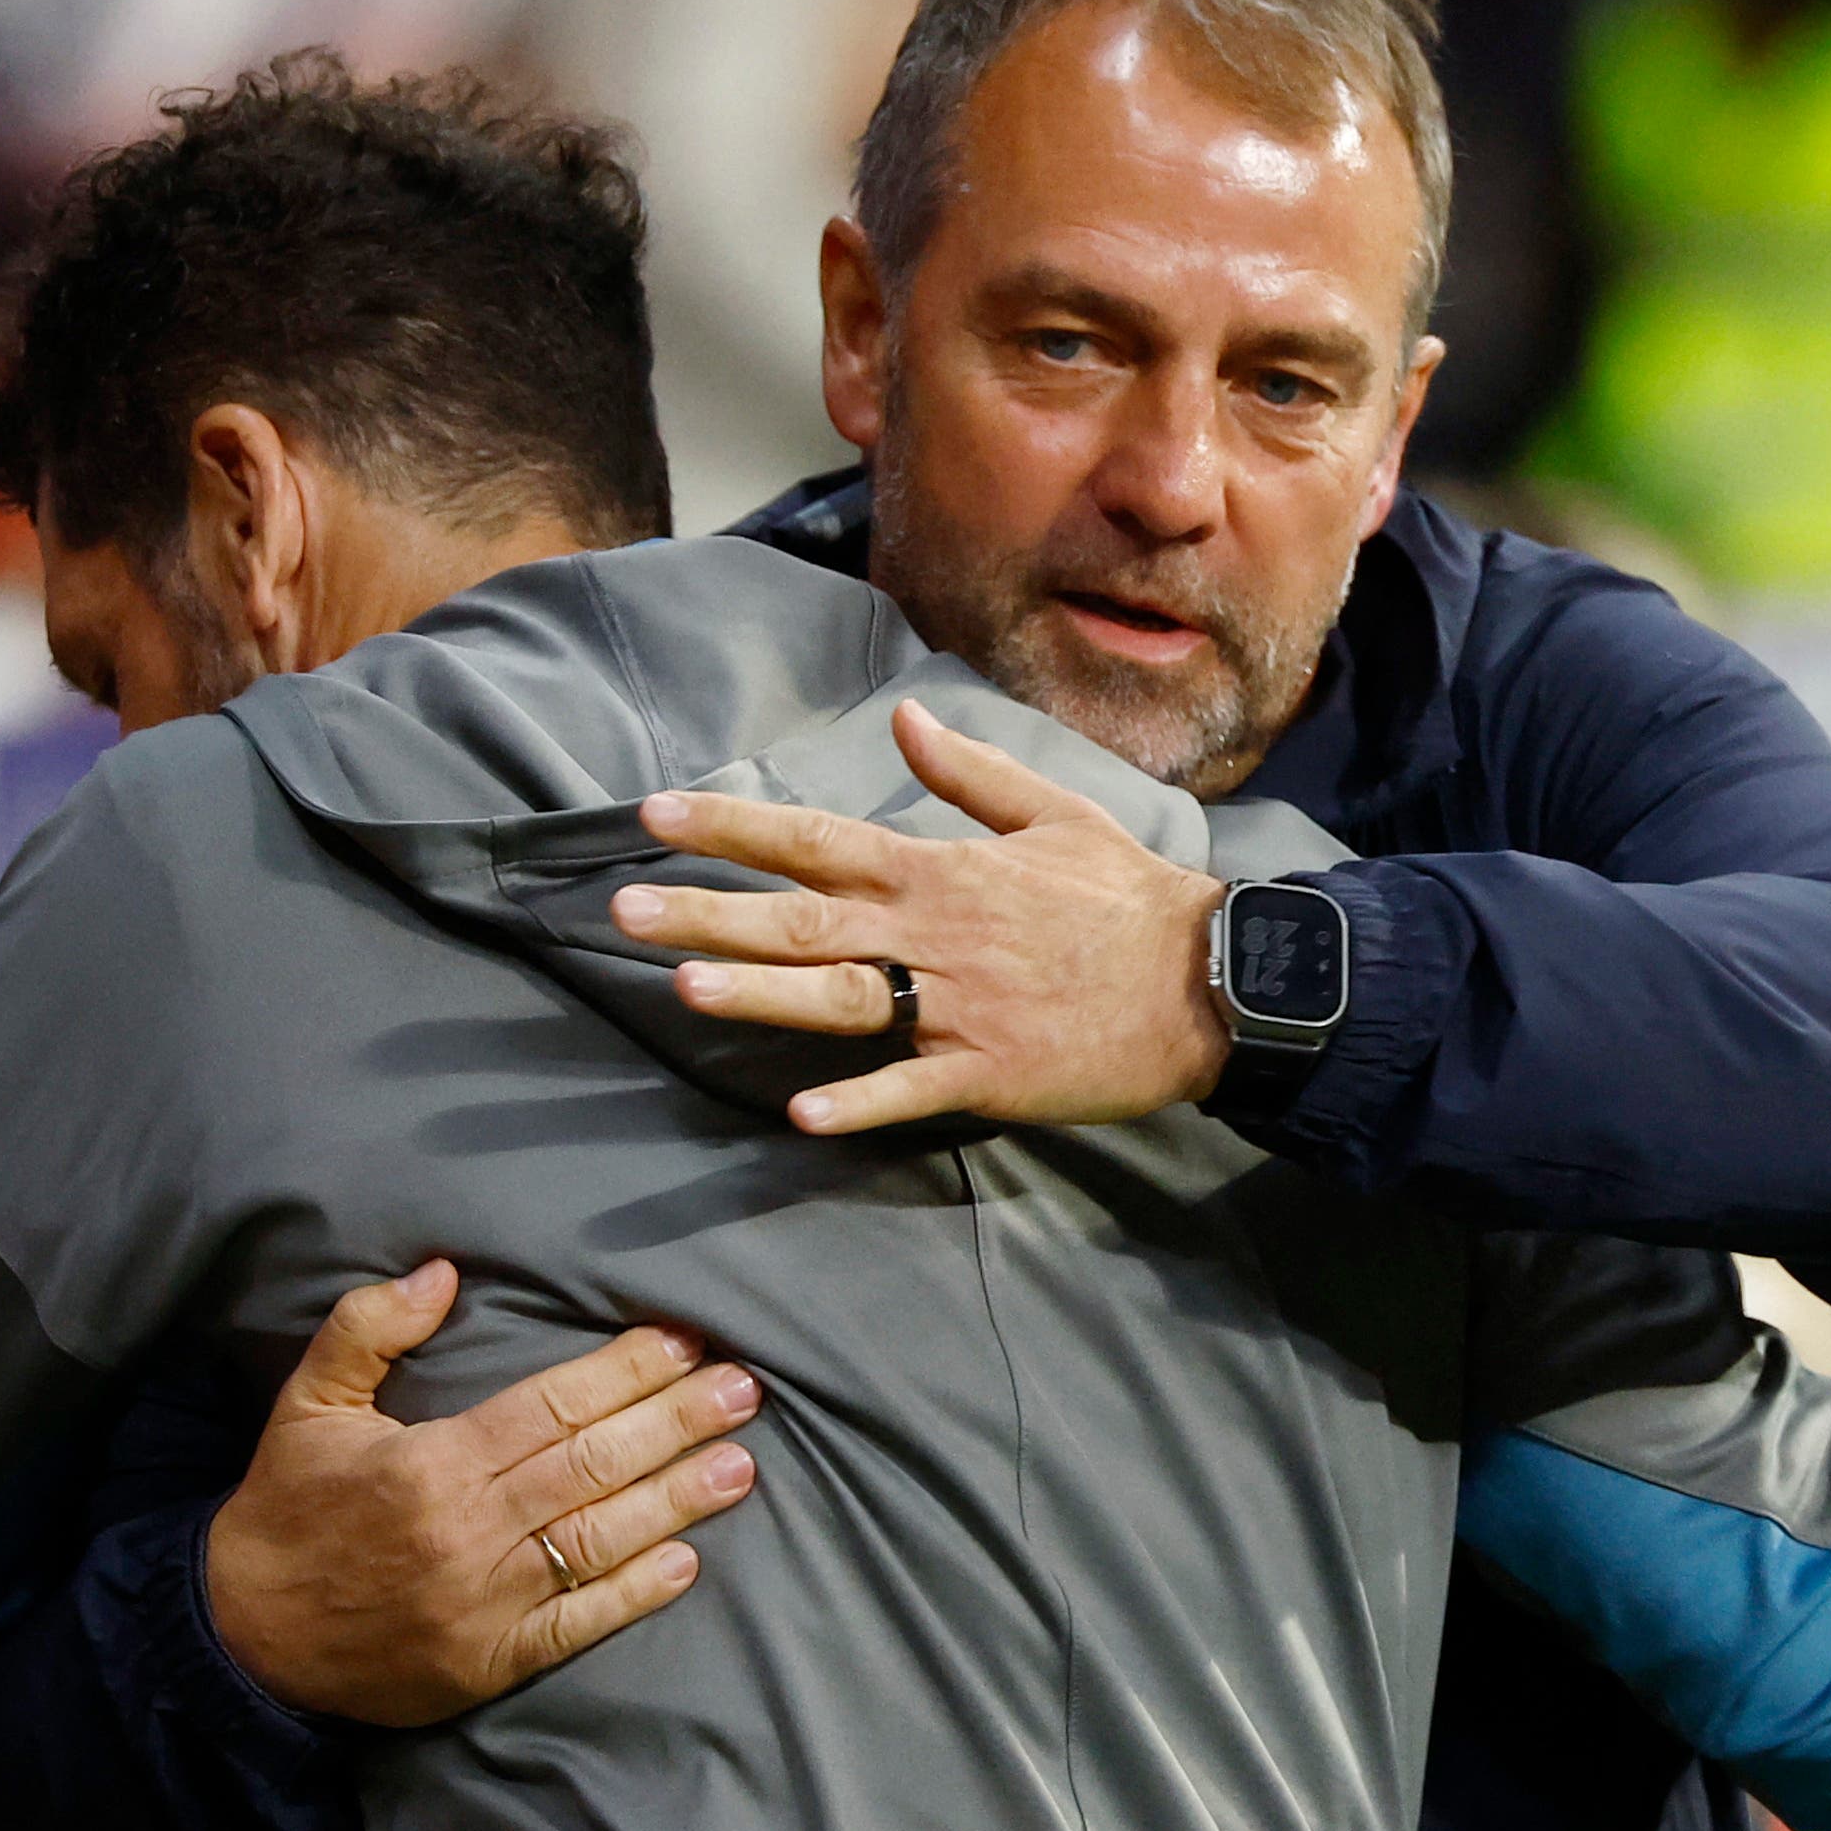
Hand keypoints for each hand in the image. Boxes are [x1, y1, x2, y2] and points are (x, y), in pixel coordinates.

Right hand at [204, 1262, 761, 1724]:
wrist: (240, 1639)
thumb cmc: (286, 1509)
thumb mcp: (306, 1403)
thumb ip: (367, 1328)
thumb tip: (442, 1272)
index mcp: (431, 1463)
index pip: (551, 1407)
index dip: (624, 1372)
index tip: (684, 1341)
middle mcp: (467, 1530)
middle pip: (592, 1466)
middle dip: (675, 1423)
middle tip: (745, 1390)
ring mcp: (483, 1602)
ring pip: (598, 1540)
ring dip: (676, 1500)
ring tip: (740, 1465)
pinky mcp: (488, 1663)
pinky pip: (575, 1626)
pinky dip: (633, 1594)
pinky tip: (686, 1563)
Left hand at [611, 698, 1230, 1134]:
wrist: (1211, 982)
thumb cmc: (1129, 899)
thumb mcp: (1053, 815)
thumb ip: (968, 773)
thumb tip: (901, 717)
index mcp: (941, 871)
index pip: (815, 840)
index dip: (731, 828)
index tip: (653, 817)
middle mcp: (935, 934)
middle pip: (803, 920)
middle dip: (707, 914)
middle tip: (618, 911)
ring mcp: (958, 1007)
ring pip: (840, 998)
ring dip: (760, 994)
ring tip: (683, 988)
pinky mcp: (989, 1073)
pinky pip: (911, 1090)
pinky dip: (858, 1103)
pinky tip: (800, 1113)